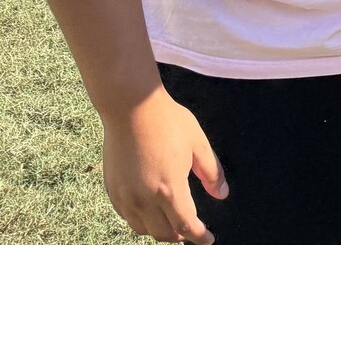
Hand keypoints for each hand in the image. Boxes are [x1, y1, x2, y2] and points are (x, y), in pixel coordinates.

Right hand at [103, 88, 227, 243]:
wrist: (130, 107)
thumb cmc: (167, 121)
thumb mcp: (198, 143)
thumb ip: (212, 172)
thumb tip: (221, 194)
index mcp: (169, 189)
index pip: (186, 225)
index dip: (199, 236)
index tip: (208, 239)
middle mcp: (144, 198)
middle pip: (164, 233)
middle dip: (180, 236)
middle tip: (191, 231)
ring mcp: (125, 195)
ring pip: (143, 228)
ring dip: (159, 231)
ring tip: (171, 224)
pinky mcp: (112, 189)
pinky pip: (127, 216)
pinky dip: (140, 220)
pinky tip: (149, 212)